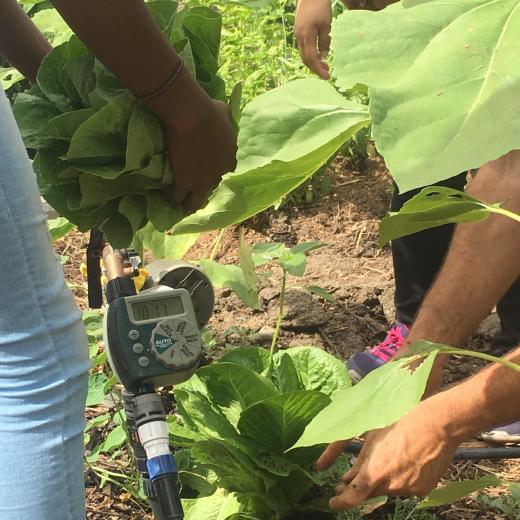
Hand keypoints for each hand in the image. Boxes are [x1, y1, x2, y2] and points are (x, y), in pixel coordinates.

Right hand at [163, 99, 236, 212]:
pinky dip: (171, 196)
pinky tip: (165, 194)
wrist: (193, 118)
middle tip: (192, 189)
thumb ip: (225, 116)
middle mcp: (219, 174)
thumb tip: (223, 112)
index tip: (205, 169)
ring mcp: (202, 181)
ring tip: (178, 200)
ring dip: (187, 202)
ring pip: (195, 202)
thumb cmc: (208, 110)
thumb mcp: (223, 112)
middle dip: (202, 190)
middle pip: (211, 190)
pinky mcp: (185, 182)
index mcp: (231, 159)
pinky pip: (177, 197)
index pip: (225, 172)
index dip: (214, 171)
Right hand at [295, 0, 331, 78]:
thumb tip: (324, 57)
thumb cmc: (319, 7)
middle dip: (315, 68)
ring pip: (304, 55)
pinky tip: (317, 55)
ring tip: (323, 66)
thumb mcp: (326, 25)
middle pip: (306, 59)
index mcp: (306, 37)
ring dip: (313, 62)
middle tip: (326, 73)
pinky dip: (310, 55)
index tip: (327, 77)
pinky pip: (303, 48)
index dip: (319, 69)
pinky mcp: (298, 32)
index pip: (312, 59)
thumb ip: (325, 41)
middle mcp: (299, 38)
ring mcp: (298, 35)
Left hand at [316, 400, 459, 509]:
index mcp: (375, 471)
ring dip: (384, 479)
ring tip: (390, 457)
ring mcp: (408, 490)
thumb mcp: (373, 439)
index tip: (333, 502)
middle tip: (351, 480)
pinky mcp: (423, 490)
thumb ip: (359, 462)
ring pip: (389, 489)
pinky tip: (406, 461)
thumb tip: (347, 478)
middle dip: (361, 487)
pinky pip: (406, 488)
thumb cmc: (399, 424)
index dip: (341, 502)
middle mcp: (391, 485)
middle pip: (371, 492)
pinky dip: (402, 479)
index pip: (353, 497)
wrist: (435, 426)